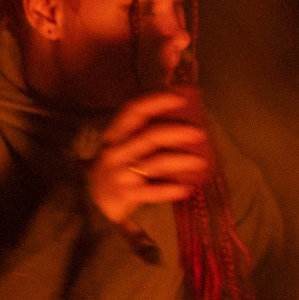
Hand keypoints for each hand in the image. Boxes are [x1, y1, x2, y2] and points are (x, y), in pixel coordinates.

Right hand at [89, 89, 213, 225]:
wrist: (96, 201)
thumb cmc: (117, 166)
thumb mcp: (121, 145)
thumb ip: (142, 133)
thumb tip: (183, 121)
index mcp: (117, 135)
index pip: (134, 111)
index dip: (156, 102)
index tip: (180, 99)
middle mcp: (117, 151)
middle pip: (150, 136)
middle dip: (177, 133)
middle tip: (200, 133)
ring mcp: (122, 174)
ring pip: (156, 163)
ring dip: (181, 161)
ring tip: (202, 161)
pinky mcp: (128, 195)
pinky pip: (153, 192)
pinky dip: (171, 190)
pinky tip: (187, 189)